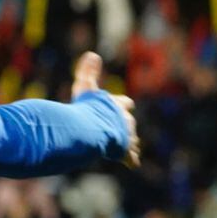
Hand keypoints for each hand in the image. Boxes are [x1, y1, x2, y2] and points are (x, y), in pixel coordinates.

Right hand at [71, 51, 139, 167]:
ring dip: (129, 143)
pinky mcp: (125, 152)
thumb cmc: (87, 108)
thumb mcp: (84, 86)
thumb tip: (92, 53)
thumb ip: (88, 71)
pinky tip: (132, 164)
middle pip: (129, 123)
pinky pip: (131, 158)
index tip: (126, 105)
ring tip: (125, 146)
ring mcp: (126, 137)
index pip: (124, 103)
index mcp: (117, 105)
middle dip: (125, 126)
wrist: (92, 129)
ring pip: (132, 140)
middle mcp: (125, 121)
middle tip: (120, 129)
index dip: (123, 105)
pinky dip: (131, 160)